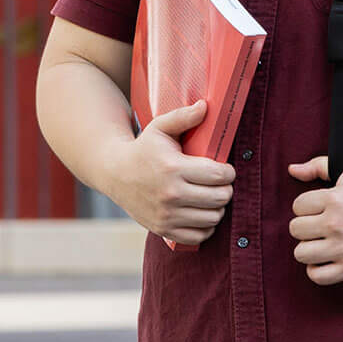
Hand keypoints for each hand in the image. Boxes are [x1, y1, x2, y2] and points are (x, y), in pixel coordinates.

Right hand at [106, 100, 233, 245]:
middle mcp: (170, 194)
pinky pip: (199, 236)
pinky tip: (200, 212)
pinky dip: (205, 226)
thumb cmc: (143, 149)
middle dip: (226, 189)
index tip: (224, 168)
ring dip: (217, 207)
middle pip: (220, 198)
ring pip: (213, 218)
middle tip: (219, 183)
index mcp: (173, 168)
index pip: (219, 176)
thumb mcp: (160, 127)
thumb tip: (206, 105)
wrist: (114, 173)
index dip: (229, 172)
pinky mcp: (162, 229)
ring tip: (210, 196)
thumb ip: (184, 117)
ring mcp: (166, 215)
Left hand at [283, 157, 342, 284]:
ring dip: (310, 249)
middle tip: (322, 227)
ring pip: (301, 253)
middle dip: (307, 227)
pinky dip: (317, 269)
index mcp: (335, 198)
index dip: (308, 207)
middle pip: (296, 229)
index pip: (298, 206)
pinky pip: (316, 275)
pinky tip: (326, 260)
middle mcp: (336, 223)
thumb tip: (292, 170)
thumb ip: (319, 166)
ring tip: (323, 243)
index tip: (320, 210)